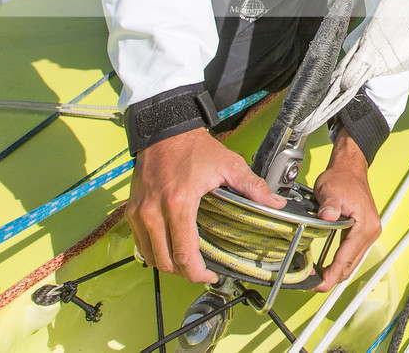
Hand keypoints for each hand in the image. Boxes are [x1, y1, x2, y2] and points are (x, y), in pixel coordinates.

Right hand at [126, 128, 285, 283]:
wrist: (166, 132)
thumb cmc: (195, 148)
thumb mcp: (229, 165)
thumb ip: (253, 187)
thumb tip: (276, 203)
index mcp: (179, 203)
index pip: (184, 253)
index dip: (198, 273)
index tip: (211, 276)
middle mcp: (154, 211)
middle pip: (165, 261)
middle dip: (185, 274)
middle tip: (202, 273)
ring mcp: (139, 212)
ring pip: (150, 256)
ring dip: (168, 266)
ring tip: (187, 264)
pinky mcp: (131, 211)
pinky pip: (140, 244)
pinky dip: (154, 253)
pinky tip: (170, 250)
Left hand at [312, 134, 381, 290]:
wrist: (350, 169)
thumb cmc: (342, 178)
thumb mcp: (330, 190)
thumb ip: (330, 206)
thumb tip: (327, 216)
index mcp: (364, 225)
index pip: (346, 259)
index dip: (331, 275)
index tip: (318, 284)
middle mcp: (370, 232)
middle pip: (350, 266)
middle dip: (331, 278)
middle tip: (311, 283)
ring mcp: (368, 233)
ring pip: (352, 263)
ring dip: (336, 272)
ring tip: (317, 277)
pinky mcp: (363, 233)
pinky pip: (352, 255)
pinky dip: (340, 263)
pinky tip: (327, 266)